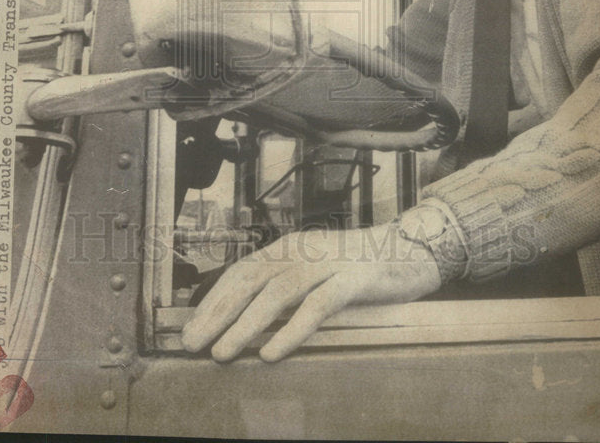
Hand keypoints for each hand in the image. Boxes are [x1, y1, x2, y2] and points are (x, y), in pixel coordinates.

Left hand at [181, 223, 441, 361]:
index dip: (213, 299)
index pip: (241, 271)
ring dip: (246, 324)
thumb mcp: (313, 270)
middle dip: (218, 313)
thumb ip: (283, 284)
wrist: (409, 249)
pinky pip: (318, 306)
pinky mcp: (355, 279)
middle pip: (252, 279)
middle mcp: (303, 250)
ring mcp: (329, 263)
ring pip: (279, 293)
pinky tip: (271, 352)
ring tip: (223, 351)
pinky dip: (291, 330)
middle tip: (193, 343)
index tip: (190, 328)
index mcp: (289, 247)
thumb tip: (241, 318)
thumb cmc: (355, 268)